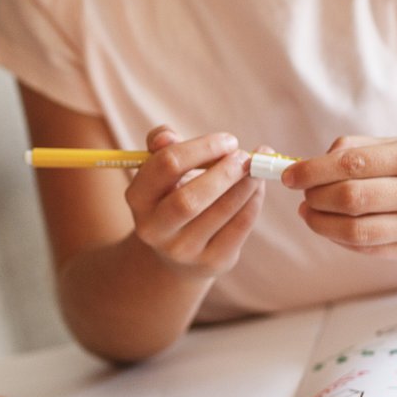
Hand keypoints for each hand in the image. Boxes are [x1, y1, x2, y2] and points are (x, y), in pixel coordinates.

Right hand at [124, 126, 265, 281]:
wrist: (177, 253)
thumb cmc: (172, 196)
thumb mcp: (161, 170)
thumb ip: (160, 144)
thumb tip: (167, 136)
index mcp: (138, 198)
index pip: (166, 165)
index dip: (202, 148)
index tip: (228, 140)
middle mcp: (154, 228)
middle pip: (189, 199)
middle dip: (224, 172)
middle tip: (245, 157)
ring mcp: (183, 249)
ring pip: (221, 212)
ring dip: (246, 184)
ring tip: (257, 168)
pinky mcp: (212, 261)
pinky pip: (239, 227)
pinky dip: (253, 202)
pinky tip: (257, 188)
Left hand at [284, 135, 396, 261]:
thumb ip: (359, 149)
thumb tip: (312, 163)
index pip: (351, 164)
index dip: (312, 171)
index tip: (289, 175)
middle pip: (350, 199)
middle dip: (315, 197)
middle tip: (302, 193)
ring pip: (356, 231)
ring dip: (321, 223)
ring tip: (310, 212)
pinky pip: (369, 250)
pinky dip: (341, 239)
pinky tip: (332, 227)